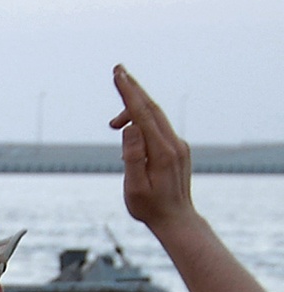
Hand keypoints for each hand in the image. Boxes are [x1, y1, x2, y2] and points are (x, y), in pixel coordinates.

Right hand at [108, 63, 263, 291]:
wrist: (177, 220)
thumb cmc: (151, 209)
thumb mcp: (135, 188)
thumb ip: (132, 157)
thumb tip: (130, 128)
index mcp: (162, 151)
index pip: (143, 114)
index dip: (129, 93)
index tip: (118, 74)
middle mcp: (174, 143)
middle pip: (152, 108)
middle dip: (134, 89)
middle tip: (118, 70)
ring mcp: (179, 146)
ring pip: (156, 117)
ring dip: (136, 109)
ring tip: (113, 123)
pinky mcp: (178, 150)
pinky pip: (159, 129)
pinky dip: (143, 123)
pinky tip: (130, 135)